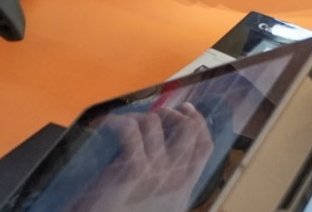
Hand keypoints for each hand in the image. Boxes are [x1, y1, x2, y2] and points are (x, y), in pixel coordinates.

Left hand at [61, 104, 216, 211]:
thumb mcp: (158, 206)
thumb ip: (167, 186)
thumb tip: (167, 155)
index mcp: (184, 189)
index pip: (205, 146)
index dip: (198, 121)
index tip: (187, 110)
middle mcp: (175, 179)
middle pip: (188, 128)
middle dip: (172, 113)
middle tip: (157, 112)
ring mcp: (155, 174)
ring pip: (154, 122)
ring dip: (137, 117)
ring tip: (123, 125)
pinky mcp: (131, 170)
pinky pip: (130, 129)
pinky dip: (117, 121)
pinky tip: (107, 125)